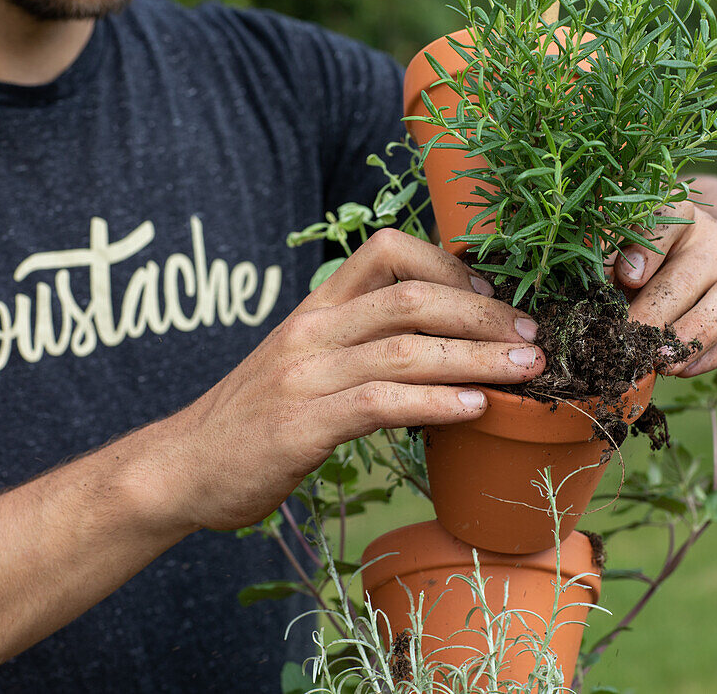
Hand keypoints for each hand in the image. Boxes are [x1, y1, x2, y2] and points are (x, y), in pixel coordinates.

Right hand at [150, 229, 543, 530]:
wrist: (182, 467)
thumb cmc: (256, 417)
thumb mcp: (305, 362)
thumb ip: (361, 345)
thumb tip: (443, 347)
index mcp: (317, 308)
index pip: (387, 250)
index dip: (449, 263)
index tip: (491, 293)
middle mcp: (313, 330)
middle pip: (412, 297)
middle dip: (484, 313)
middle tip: (533, 336)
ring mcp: (306, 375)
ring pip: (407, 349)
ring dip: (478, 357)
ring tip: (525, 370)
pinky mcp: (302, 424)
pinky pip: (381, 403)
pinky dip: (437, 403)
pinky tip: (475, 409)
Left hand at [613, 175, 716, 376]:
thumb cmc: (678, 269)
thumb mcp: (647, 259)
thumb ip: (614, 263)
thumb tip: (586, 283)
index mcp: (686, 221)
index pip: (669, 219)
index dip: (644, 246)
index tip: (624, 276)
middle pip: (685, 278)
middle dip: (651, 314)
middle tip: (624, 341)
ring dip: (687, 338)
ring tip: (659, 363)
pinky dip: (711, 357)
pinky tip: (684, 369)